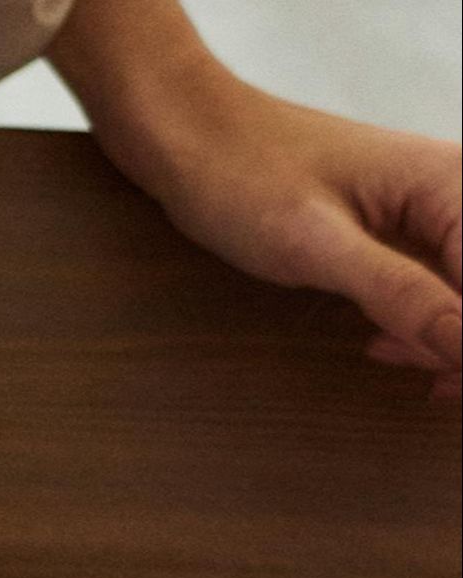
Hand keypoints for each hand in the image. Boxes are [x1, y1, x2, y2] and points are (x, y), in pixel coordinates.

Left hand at [69, 0, 462, 391]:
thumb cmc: (244, 178)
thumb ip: (400, 294)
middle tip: (426, 385)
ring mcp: (437, 208)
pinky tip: (384, 341)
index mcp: (453, 185)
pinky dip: (425, 321)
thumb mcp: (318, 247)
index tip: (441, 383)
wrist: (193, 139)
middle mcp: (458, 191)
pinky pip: (443, 282)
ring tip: (386, 353)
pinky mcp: (409, 227)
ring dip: (447, 338)